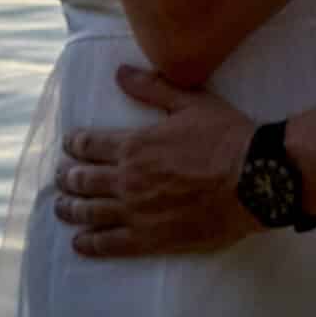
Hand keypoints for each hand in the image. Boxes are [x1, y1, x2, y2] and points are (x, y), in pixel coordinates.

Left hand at [55, 68, 259, 257]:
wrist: (254, 180)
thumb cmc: (226, 138)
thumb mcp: (190, 102)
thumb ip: (152, 88)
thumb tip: (120, 72)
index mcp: (134, 145)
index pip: (89, 145)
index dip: (74, 145)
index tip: (69, 146)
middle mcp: (127, 180)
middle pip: (83, 180)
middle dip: (67, 177)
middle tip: (61, 178)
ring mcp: (137, 212)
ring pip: (90, 212)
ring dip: (71, 209)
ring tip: (61, 207)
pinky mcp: (152, 239)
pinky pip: (111, 244)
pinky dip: (90, 243)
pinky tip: (80, 242)